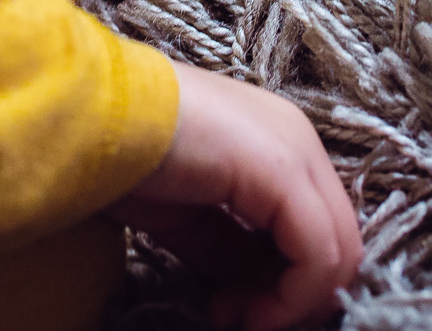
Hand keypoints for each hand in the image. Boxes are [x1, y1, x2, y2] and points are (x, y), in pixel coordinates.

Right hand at [112, 63, 361, 329]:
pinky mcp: (285, 171)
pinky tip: (244, 311)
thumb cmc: (127, 158)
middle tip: (241, 321)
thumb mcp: (191, 218)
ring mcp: (296, 149)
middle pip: (336, 240)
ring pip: (339, 250)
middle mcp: (298, 139)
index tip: (232, 311)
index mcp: (278, 142)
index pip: (315, 228)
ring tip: (234, 317)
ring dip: (289, 303)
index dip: (285, 285)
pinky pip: (317, 253)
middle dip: (292, 297)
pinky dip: (288, 298)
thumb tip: (250, 296)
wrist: (92, 120)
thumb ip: (231, 248)